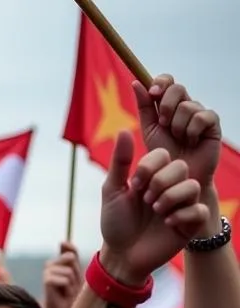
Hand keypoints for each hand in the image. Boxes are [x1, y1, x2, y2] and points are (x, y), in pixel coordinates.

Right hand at [41, 243, 81, 307]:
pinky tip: (63, 295)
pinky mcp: (46, 280)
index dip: (76, 263)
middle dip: (75, 273)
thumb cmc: (71, 291)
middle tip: (71, 285)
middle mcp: (49, 264)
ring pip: (69, 271)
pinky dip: (67, 288)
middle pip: (70, 259)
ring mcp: (47, 272)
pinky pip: (64, 279)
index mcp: (57, 261)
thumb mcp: (75, 271)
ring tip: (67, 291)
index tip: (73, 277)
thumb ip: (71, 254)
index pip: (71, 252)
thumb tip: (61, 241)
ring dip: (72, 284)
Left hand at [99, 133, 209, 284]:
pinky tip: (167, 224)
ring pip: (191, 186)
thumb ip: (119, 162)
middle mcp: (171, 187)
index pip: (163, 155)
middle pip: (180, 167)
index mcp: (154, 176)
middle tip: (146, 200)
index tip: (134, 185)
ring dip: (170, 198)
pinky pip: (198, 210)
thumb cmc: (116, 223)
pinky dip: (182, 215)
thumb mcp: (112, 192)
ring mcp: (183, 204)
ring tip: (156, 212)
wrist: (121, 255)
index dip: (150, 166)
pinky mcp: (190, 223)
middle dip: (160, 182)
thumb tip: (123, 130)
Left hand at [134, 75, 221, 189]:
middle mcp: (183, 109)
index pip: (166, 82)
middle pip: (177, 88)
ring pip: (188, 105)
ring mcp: (198, 117)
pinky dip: (193, 130)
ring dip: (178, 125)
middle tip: (164, 123)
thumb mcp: (148, 133)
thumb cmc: (160, 159)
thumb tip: (136, 83)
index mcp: (166, 108)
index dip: (161, 82)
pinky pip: (203, 116)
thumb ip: (144, 109)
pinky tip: (191, 142)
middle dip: (167, 104)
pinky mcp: (212, 127)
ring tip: (178, 141)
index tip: (153, 92)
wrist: (173, 184)